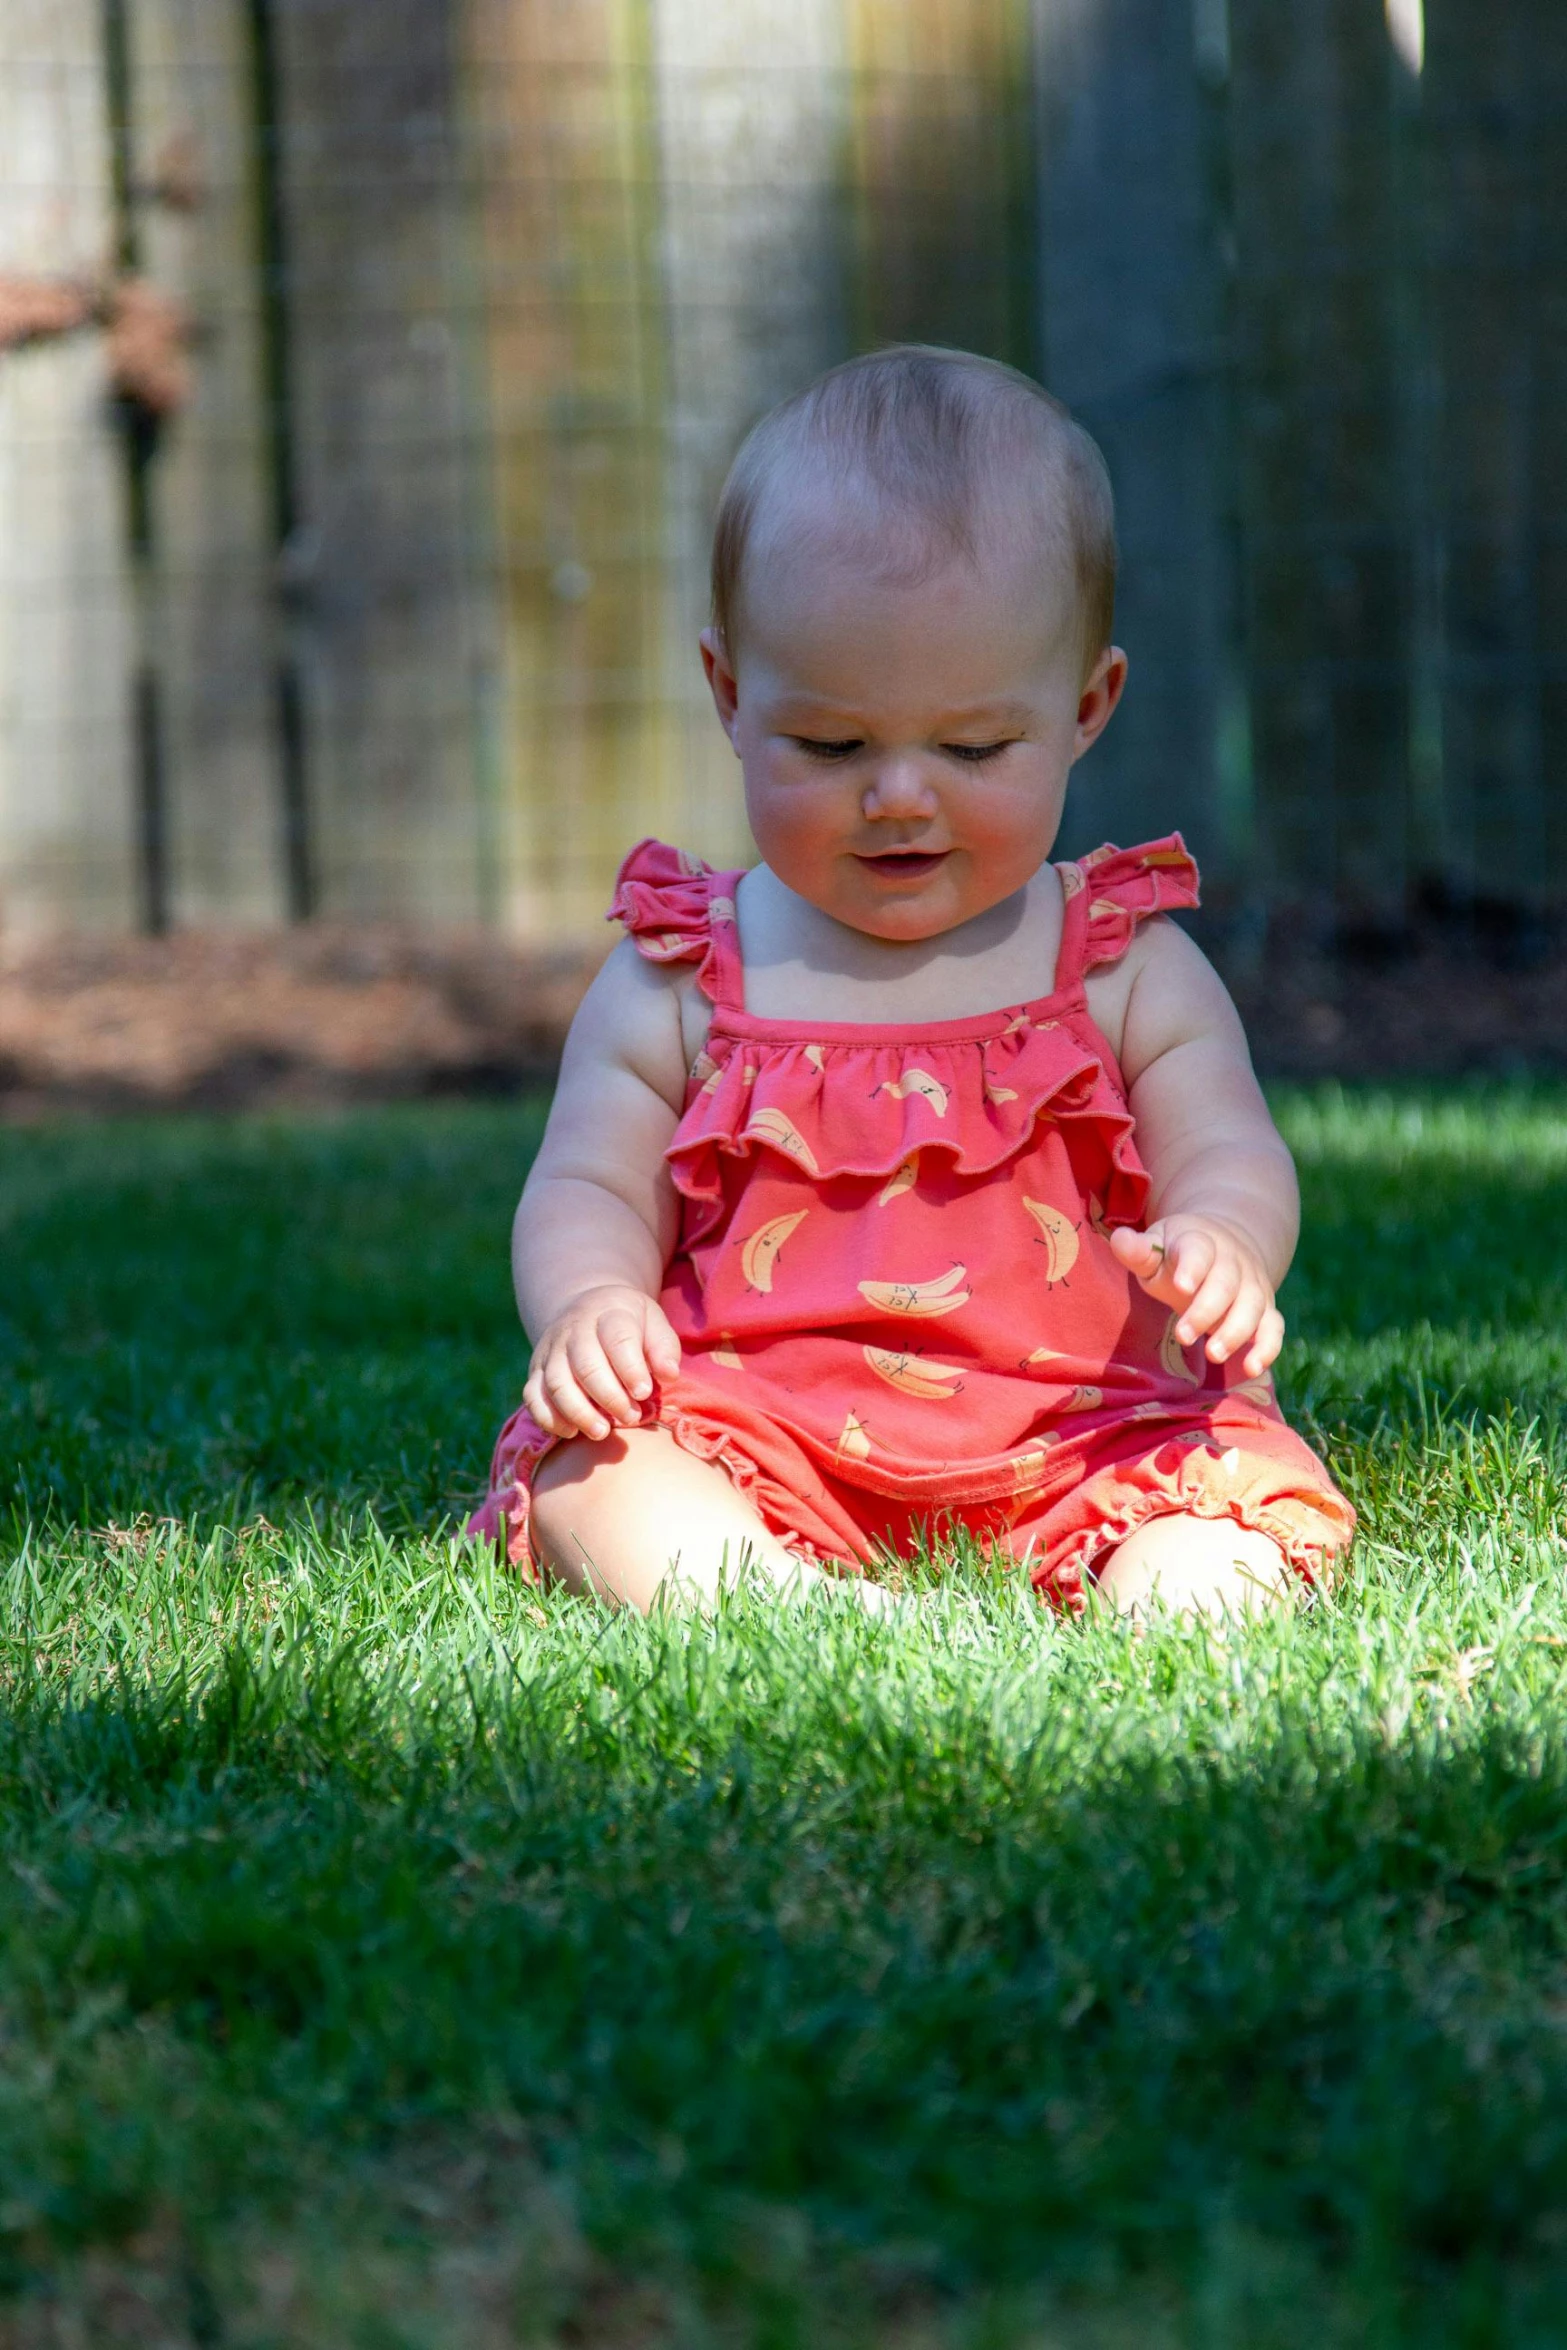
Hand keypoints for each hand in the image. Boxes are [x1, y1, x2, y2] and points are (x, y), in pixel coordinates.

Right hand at [522, 1285, 681, 1441]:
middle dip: (610, 1398)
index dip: (631, 1370)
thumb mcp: (653, 1322)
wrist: (586, 1309)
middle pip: (586, 1366)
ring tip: (602, 1432)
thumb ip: (663, 1347)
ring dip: (580, 1413)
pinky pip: (533, 1396)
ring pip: (557, 1384)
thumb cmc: (628, 1323)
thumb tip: (668, 1375)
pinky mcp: (536, 1370)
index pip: (618, 1339)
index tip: (645, 1393)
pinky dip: (549, 1418)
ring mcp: (552, 1350)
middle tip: (631, 1417)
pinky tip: (571, 1432)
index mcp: (609, 1314)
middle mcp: (575, 1330)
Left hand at [1110, 1214, 1282, 1377]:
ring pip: (1253, 1306)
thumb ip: (1138, 1251)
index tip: (1181, 1286)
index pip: (1199, 1251)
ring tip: (1213, 1354)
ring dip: (1235, 1332)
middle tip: (1183, 1336)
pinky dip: (1267, 1347)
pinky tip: (1251, 1368)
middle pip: (1226, 1284)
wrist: (1224, 1247)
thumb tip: (1120, 1240)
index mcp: (1200, 1241)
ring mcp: (1253, 1285)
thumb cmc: (1178, 1255)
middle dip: (1207, 1311)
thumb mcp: (1156, 1247)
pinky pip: (1273, 1326)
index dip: (1192, 1267)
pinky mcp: (1266, 1308)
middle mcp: (1233, 1261)